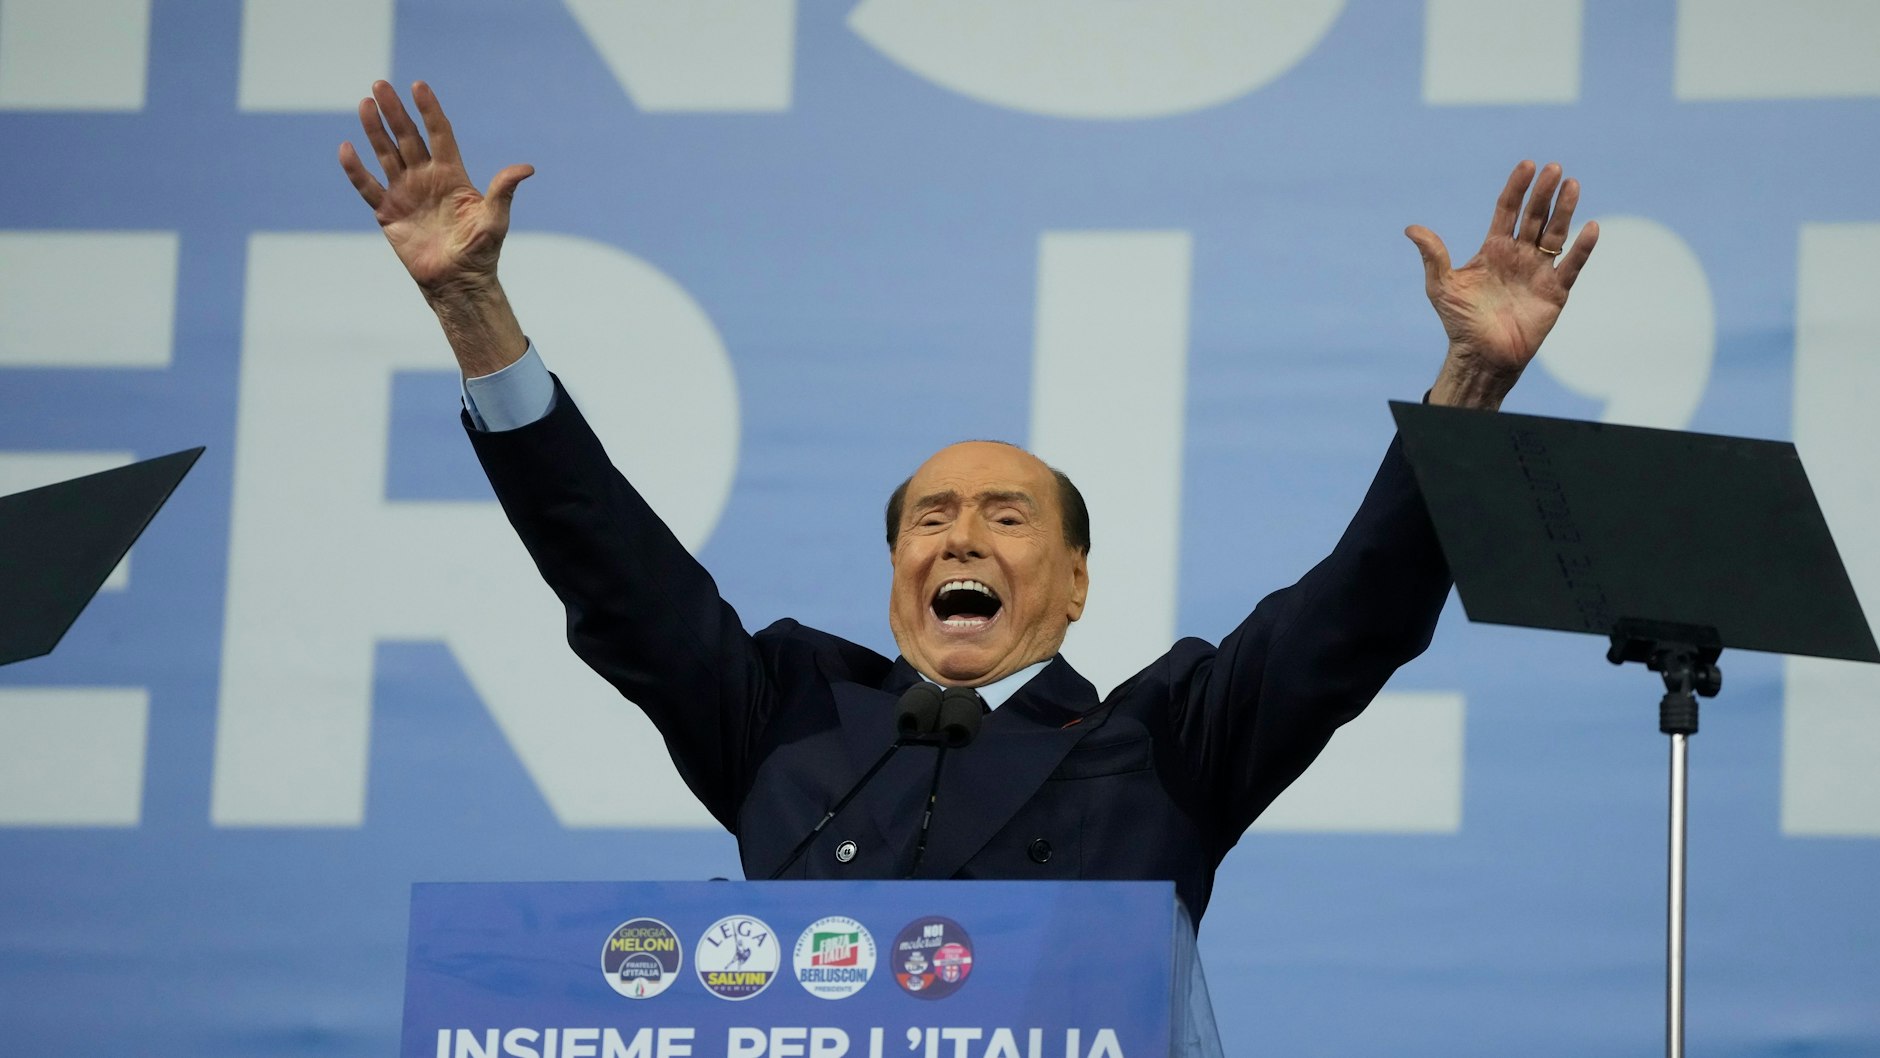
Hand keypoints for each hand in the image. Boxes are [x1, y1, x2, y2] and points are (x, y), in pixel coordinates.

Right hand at [338, 81, 531, 375]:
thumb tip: (527, 168)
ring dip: (375, 130)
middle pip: (407, 137)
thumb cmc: (481, 250)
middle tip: (380, 84)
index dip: (429, 110)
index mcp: (452, 174)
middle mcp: (426, 178)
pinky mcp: (388, 212)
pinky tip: (347, 148)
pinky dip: (356, 169)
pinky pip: (368, 186)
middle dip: (395, 111)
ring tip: (365, 103)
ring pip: (386, 154)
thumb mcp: (495, 219)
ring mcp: (405, 192)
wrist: (458, 281)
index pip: (439, 134)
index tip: (419, 86)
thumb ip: (503, 190)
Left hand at [1406, 161, 1597, 409]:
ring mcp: (1539, 271)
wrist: (1481, 355)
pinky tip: (1591, 227)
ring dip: (1565, 210)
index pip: (1507, 210)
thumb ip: (1433, 256)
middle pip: (1534, 216)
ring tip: (1572, 184)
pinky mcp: (1554, 291)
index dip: (1517, 188)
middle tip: (1553, 168)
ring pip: (1555, 234)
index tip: (1527, 165)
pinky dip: (1582, 248)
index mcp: (1494, 249)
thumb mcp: (1442, 286)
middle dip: (1543, 193)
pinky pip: (1571, 266)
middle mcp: (1519, 255)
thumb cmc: (1460, 321)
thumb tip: (1411, 228)